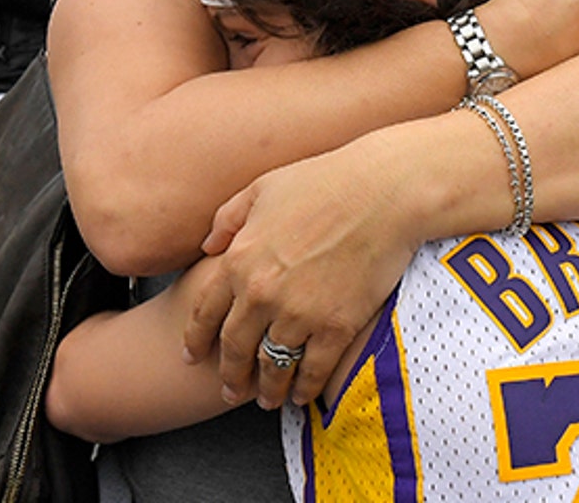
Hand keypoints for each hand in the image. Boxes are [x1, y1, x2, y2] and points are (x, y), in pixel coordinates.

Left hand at [182, 139, 420, 409]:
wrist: (386, 191)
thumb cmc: (327, 180)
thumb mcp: (263, 187)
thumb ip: (229, 218)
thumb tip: (209, 245)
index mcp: (239, 259)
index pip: (205, 312)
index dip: (196, 339)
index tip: (192, 356)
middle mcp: (262, 293)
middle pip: (235, 347)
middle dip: (229, 374)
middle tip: (228, 390)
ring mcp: (299, 313)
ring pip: (272, 365)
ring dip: (267, 388)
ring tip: (267, 399)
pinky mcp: (337, 326)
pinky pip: (314, 370)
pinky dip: (305, 387)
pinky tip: (302, 395)